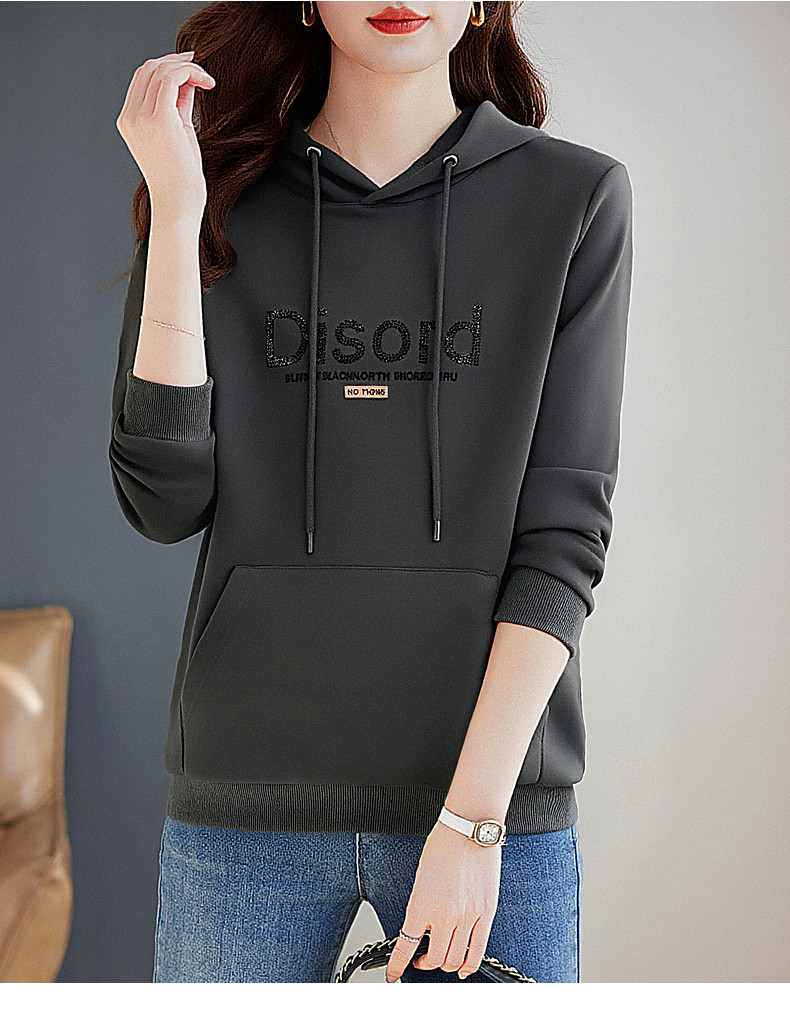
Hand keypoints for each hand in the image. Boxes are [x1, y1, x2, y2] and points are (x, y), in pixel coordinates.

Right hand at [116, 50, 215, 220]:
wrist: (178, 204)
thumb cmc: (181, 177)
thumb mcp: (178, 132)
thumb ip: (179, 104)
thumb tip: (188, 80)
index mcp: (130, 120)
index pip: (143, 78)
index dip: (167, 66)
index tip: (190, 67)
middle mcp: (130, 116)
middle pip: (149, 68)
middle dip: (177, 62)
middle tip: (200, 66)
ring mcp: (141, 117)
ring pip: (160, 70)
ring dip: (187, 68)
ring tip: (207, 80)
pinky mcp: (159, 120)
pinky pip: (172, 79)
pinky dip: (191, 73)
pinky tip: (207, 82)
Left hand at [385, 819, 501, 981]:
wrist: (468, 829)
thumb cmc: (443, 846)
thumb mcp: (421, 879)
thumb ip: (421, 907)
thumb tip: (421, 931)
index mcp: (421, 905)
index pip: (405, 947)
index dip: (397, 966)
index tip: (393, 975)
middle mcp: (444, 915)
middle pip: (434, 959)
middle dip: (424, 964)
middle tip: (421, 960)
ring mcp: (467, 917)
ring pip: (455, 960)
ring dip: (446, 965)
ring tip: (442, 959)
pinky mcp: (486, 914)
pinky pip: (478, 951)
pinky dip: (469, 966)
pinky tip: (464, 968)